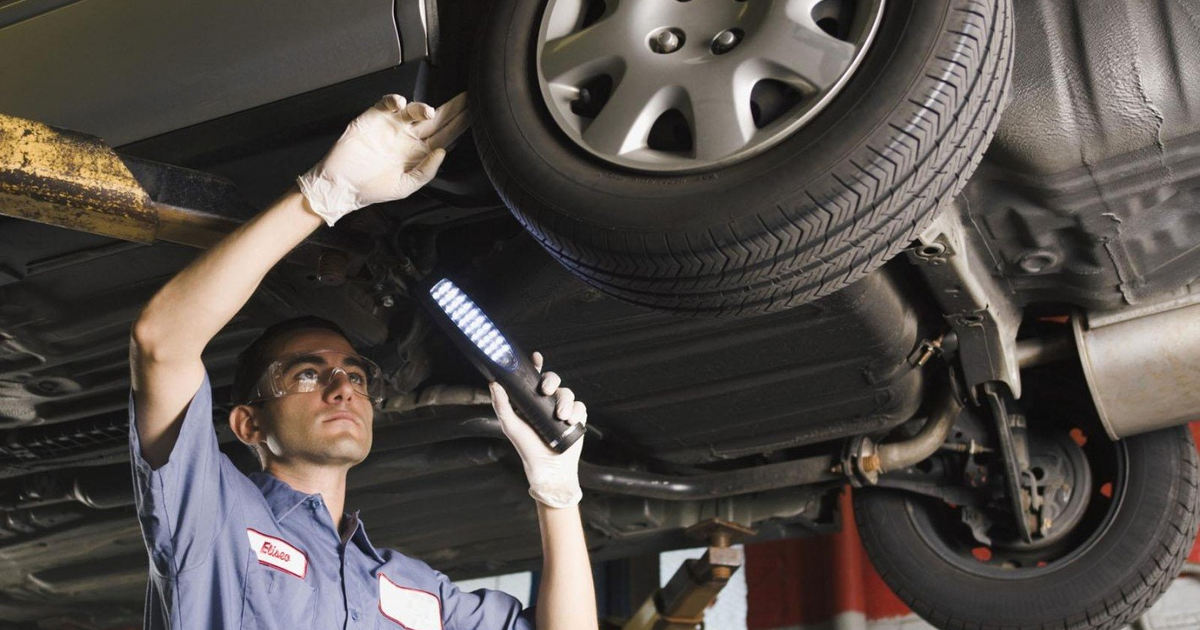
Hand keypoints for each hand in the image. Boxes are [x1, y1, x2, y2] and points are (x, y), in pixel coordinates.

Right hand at [297, 92, 468, 225]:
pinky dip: (395, 100)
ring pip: (414, 109)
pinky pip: (388, 103)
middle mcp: (409, 137)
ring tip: (427, 112)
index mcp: (419, 153)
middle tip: (468, 97)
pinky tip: (400, 104)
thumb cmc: (370, 189)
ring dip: (423, 107)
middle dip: (453, 107)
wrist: (341, 185)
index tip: (475, 115)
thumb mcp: (405, 187)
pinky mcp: (374, 117)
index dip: (460, 125)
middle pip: (436, 118)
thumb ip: (426, 172)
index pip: (445, 135)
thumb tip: (443, 152)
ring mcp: (393, 125)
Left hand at [489, 351, 586, 508]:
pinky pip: (580, 406)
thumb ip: (501, 405)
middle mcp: (547, 403)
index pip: (534, 378)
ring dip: (565, 401)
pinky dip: (576, 411)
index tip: (536, 357)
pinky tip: (571, 421)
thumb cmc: (527, 448)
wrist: (549, 468)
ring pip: (568, 393)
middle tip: (547, 391)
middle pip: (553, 381)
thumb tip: (494, 384)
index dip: (536, 366)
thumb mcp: (510, 426)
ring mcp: (562, 409)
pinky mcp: (576, 418)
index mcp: (531, 401)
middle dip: (552, 381)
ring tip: (561, 416)